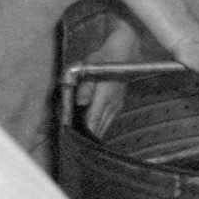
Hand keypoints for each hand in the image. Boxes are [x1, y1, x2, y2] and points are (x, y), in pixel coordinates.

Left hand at [77, 20, 139, 135]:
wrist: (124, 51)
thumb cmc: (104, 58)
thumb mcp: (89, 67)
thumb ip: (85, 87)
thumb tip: (80, 102)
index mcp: (105, 96)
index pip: (93, 120)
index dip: (84, 132)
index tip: (74, 142)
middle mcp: (113, 103)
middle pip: (99, 126)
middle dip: (88, 137)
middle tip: (76, 147)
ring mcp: (117, 104)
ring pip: (105, 125)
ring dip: (96, 134)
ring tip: (85, 143)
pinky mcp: (119, 103)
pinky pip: (110, 120)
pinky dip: (101, 127)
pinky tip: (96, 132)